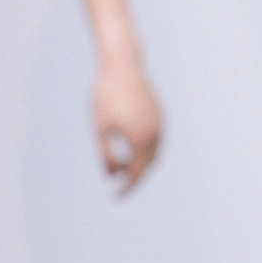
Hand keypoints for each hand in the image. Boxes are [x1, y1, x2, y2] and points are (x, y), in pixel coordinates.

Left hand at [92, 54, 162, 194]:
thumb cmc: (106, 96)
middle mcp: (155, 134)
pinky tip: (129, 144)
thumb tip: (111, 176)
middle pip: (148, 167)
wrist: (122, 65)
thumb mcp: (101, 129)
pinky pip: (156, 140)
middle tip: (116, 179)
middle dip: (133, 176)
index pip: (137, 175)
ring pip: (154, 154)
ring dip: (140, 162)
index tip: (115, 197)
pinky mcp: (160, 114)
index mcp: (140, 140)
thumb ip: (106, 155)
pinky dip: (145, 149)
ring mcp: (160, 124)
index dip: (126, 189)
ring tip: (121, 161)